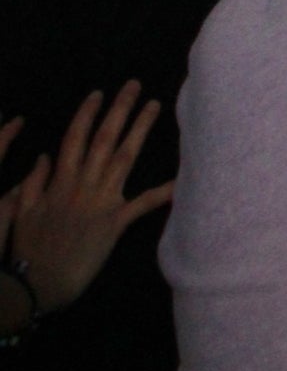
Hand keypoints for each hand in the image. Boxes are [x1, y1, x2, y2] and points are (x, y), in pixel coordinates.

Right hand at [0, 84, 170, 321]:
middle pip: (104, 139)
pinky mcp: (115, 224)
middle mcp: (83, 186)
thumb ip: (32, 182)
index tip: (98, 93)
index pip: (75, 138)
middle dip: (119, 110)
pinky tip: (180, 180)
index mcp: (59, 182)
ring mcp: (101, 203)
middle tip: (134, 85)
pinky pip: (142, 204)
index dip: (87, 114)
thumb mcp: (21, 213)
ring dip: (140, 130)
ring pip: (124, 158)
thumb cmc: (28, 250)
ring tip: (154, 105)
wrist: (37, 286)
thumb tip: (45, 155)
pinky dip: (161, 192)